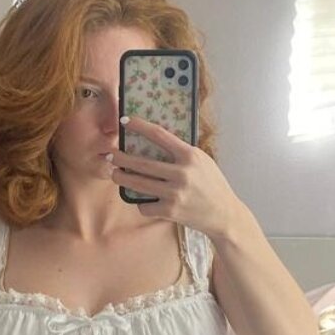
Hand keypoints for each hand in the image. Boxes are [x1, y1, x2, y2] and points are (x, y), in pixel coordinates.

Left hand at [109, 115, 241, 238]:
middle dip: (121, 158)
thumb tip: (156, 140)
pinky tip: (142, 201)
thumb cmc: (212, 184)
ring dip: (121, 178)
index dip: (139, 126)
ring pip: (138, 184)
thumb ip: (182, 152)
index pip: (159, 135)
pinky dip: (141, 203)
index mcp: (190, 156)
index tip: (124, 121)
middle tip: (110, 154)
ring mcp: (175, 193)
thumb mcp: (202, 161)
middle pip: (141, 163)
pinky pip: (145, 205)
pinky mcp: (171, 211)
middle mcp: (182, 173)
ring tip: (114, 174)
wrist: (224, 214)